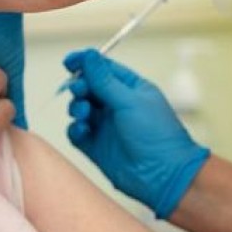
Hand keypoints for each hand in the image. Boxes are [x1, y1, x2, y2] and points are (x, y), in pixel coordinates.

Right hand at [64, 49, 209, 218]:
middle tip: (79, 90)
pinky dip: (75, 129)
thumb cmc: (156, 135)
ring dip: (76, 107)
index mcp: (130, 88)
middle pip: (87, 87)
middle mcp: (116, 105)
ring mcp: (105, 126)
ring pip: (79, 108)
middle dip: (79, 86)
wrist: (162, 175)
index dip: (85, 63)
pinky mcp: (95, 146)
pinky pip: (76, 132)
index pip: (103, 69)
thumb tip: (89, 55)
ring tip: (84, 113)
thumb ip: (104, 79)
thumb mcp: (129, 101)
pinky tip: (83, 130)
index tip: (69, 62)